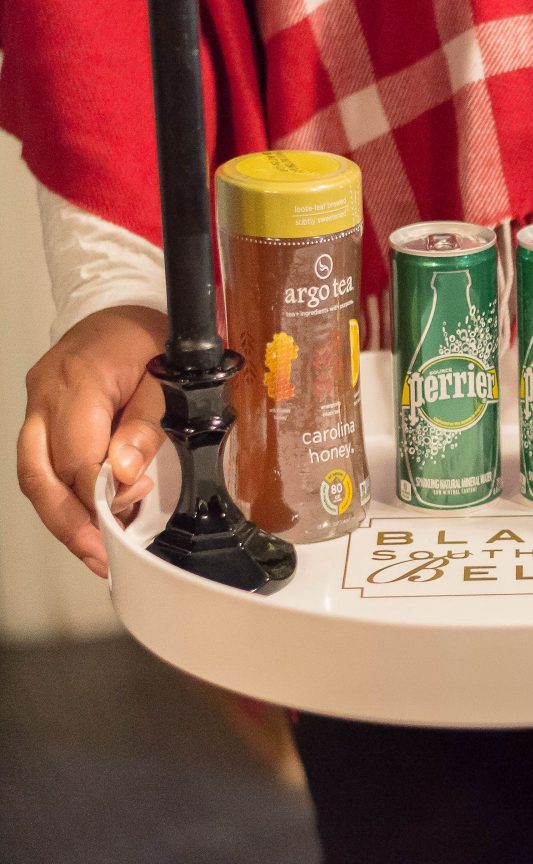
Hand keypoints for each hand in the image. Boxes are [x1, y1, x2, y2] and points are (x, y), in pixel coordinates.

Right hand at [17, 306, 168, 577]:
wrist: (126, 307)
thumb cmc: (152, 336)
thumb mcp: (168, 374)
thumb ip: (147, 425)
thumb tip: (125, 475)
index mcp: (78, 379)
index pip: (77, 455)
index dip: (99, 494)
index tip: (125, 516)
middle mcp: (46, 393)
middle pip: (39, 472)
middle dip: (68, 522)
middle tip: (99, 556)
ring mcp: (37, 403)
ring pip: (32, 473)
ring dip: (60, 517)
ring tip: (93, 551)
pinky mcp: (40, 413)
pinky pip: (40, 462)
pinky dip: (60, 495)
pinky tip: (85, 521)